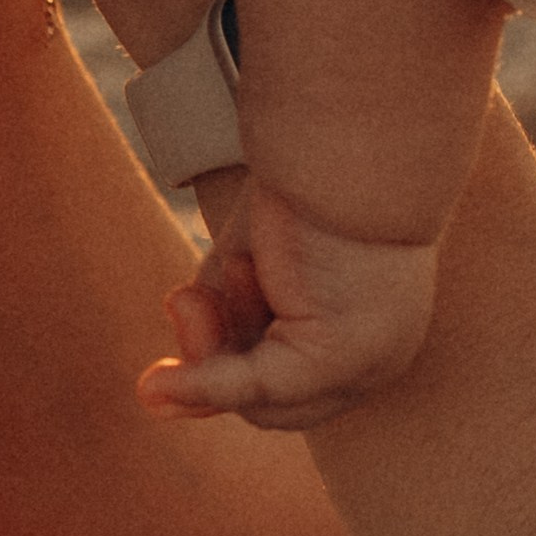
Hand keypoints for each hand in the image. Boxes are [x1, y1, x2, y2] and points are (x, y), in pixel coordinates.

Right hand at [138, 177, 440, 432]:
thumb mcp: (253, 261)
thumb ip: (223, 320)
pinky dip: (202, 385)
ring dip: (212, 348)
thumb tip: (155, 397)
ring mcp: (369, 364)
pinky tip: (154, 387)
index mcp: (374, 331)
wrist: (352, 131)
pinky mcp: (341, 358)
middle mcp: (382, 358)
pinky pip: (257, 389)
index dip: (228, 363)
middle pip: (276, 404)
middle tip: (182, 298)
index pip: (293, 383)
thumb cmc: (308, 177)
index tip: (182, 307)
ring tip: (210, 280)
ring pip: (261, 400)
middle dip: (213, 356)